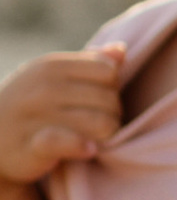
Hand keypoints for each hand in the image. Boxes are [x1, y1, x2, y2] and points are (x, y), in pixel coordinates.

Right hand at [0, 47, 125, 184]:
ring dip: (105, 135)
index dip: (111, 88)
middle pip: (110, 99)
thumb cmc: (32, 106)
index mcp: (50, 66)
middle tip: (97, 125)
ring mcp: (37, 116)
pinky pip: (74, 142)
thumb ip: (90, 63)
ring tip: (93, 137)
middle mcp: (43, 87)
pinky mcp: (35, 145)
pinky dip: (86, 148)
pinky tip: (87, 150)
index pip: (108, 71)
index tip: (96, 100)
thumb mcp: (54, 78)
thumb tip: (121, 49)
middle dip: (112, 115)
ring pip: (103, 123)